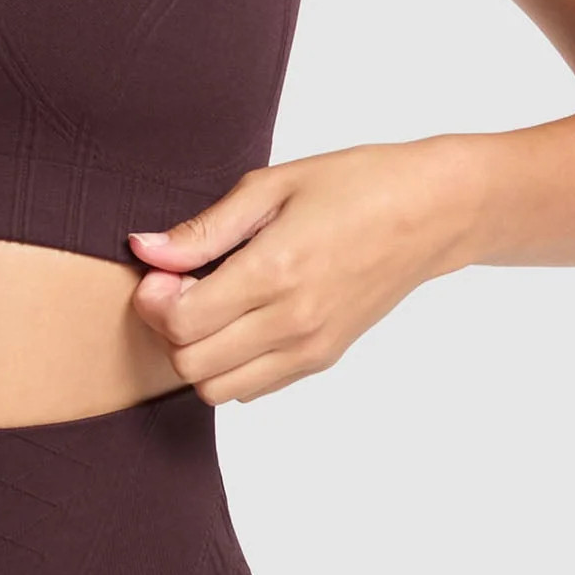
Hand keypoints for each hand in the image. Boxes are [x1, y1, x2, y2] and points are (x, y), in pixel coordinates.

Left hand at [127, 137, 474, 403]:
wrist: (429, 213)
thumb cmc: (353, 185)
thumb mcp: (270, 186)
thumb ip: (204, 228)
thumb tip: (146, 250)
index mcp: (275, 272)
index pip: (182, 323)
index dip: (154, 299)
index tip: (161, 269)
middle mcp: (292, 322)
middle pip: (192, 365)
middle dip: (169, 327)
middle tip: (180, 283)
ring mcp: (311, 348)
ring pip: (219, 388)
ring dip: (198, 351)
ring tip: (210, 300)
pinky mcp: (324, 358)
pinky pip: (256, 387)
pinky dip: (231, 363)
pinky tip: (240, 316)